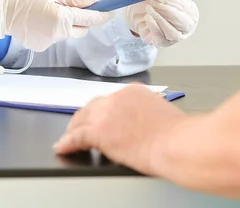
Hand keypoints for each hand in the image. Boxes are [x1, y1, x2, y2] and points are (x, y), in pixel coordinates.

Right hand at [0, 0, 112, 51]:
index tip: (112, 12)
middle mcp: (56, 34)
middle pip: (81, 29)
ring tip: (48, 10)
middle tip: (70, 5)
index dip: (102, 15)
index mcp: (61, 19)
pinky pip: (55, 37)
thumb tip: (95, 1)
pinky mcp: (40, 47)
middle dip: (81, 19)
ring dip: (65, 24)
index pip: (89, 18)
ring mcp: (48, 43)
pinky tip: (40, 20)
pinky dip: (53, 29)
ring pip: (67, 33)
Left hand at [54, 84, 186, 174]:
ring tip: (68, 137)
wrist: (176, 144)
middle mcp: (116, 98)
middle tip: (79, 127)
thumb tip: (144, 123)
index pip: (110, 100)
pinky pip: (76, 137)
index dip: (102, 111)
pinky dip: (67, 142)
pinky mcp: (98, 132)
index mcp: (133, 92)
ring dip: (74, 129)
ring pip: (81, 119)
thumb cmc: (177, 135)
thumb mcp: (162, 113)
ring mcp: (105, 114)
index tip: (102, 118)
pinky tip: (62, 147)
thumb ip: (147, 113)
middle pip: (92, 106)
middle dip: (85, 117)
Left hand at [125, 0, 198, 46]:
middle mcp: (186, 24)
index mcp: (189, 9)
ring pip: (172, 31)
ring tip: (148, 9)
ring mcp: (176, 36)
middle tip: (151, 1)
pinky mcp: (164, 43)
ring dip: (160, 19)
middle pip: (181, 20)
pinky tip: (148, 18)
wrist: (140, 15)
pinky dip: (155, 28)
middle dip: (165, 9)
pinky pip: (162, 38)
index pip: (183, 5)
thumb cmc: (154, 1)